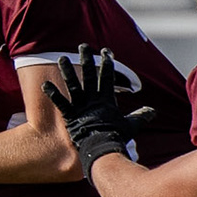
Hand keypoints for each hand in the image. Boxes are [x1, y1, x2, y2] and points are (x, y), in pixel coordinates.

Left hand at [42, 45, 154, 176]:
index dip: (107, 63)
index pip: (108, 77)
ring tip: (61, 58)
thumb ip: (141, 116)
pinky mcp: (70, 115)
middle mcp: (93, 99)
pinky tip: (44, 84)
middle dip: (86, 59)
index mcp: (107, 100)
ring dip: (67, 71)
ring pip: (73, 84)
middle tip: (82, 46)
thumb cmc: (116, 138)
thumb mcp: (131, 126)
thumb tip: (152, 111)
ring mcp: (81, 106)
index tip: (106, 51)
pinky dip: (52, 93)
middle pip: (90, 74)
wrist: (102, 150)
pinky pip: (60, 102)